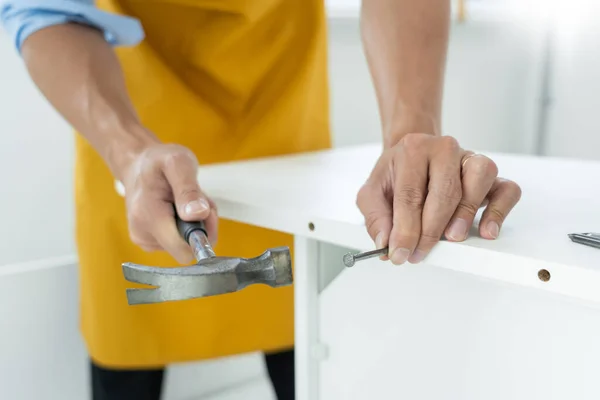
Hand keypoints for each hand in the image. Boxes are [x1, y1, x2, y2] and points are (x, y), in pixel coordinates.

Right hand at [119, 143, 218, 263]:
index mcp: (149, 217)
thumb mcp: (178, 163)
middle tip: (197, 199)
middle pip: (189, 247)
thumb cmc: (158, 162)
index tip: (205, 210)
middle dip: (201, 225)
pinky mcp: (150, 242)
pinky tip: (178, 208)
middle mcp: (143, 234)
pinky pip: (179, 242)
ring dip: (195, 223)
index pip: (184, 250)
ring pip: (187, 244)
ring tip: (184, 199)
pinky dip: (187, 226)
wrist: (137, 165)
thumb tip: (198, 214)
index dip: (203, 233)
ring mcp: (145, 240)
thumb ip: (189, 190)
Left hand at [356, 133, 520, 264]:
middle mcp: (445, 149)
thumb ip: (376, 218)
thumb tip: (386, 243)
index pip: (410, 193)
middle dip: (431, 229)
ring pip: (480, 180)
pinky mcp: (490, 176)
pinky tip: (486, 231)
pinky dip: (499, 211)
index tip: (400, 252)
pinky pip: (507, 189)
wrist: (414, 156)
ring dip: (466, 213)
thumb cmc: (397, 175)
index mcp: (413, 149)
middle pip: (445, 190)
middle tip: (421, 252)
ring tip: (452, 237)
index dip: (405, 228)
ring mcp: (471, 159)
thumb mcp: (373, 193)